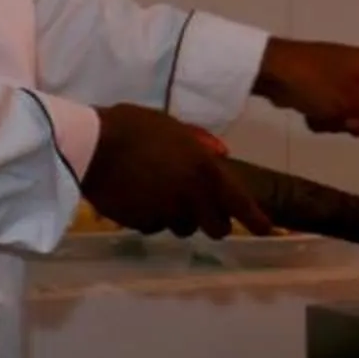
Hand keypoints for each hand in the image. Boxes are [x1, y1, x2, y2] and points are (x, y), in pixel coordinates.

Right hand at [80, 104, 272, 238]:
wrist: (92, 144)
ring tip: (161, 196)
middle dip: (213, 222)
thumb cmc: (135, 127)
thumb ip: (201, 143)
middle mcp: (191, 196)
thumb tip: (223, 155)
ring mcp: (167, 213)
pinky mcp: (143, 224)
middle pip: (216, 228)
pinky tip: (139, 199)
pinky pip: (155, 227)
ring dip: (180, 218)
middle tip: (203, 211)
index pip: (239, 202)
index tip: (266, 230)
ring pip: (184, 228)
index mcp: (204, 169)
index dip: (255, 219)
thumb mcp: (173, 126)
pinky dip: (153, 218)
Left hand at [254, 39, 358, 141]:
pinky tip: (309, 114)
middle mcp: (355, 70)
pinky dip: (322, 117)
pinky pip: (330, 111)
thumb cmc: (315, 83)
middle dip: (357, 120)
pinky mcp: (318, 88)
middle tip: (344, 121)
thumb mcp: (351, 99)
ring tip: (321, 115)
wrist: (271, 72)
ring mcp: (335, 79)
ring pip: (348, 113)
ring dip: (337, 121)